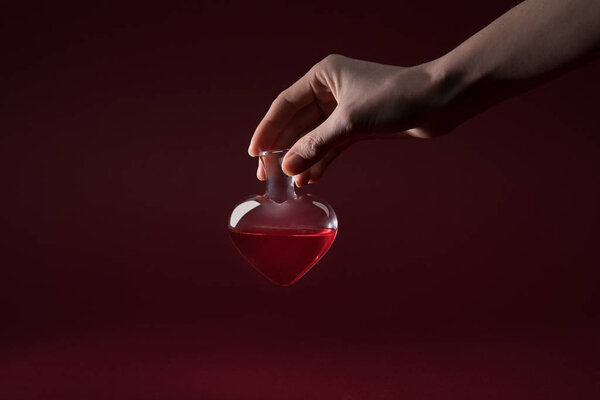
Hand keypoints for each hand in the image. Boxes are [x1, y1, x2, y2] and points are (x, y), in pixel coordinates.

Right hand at [248, 54, 455, 185]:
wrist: (438, 102)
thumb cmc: (395, 97)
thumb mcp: (350, 122)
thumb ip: (316, 144)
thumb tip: (288, 166)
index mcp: (323, 76)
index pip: (285, 105)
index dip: (267, 129)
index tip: (254, 153)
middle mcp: (329, 91)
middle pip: (296, 124)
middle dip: (283, 150)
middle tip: (268, 175)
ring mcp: (343, 110)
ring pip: (313, 138)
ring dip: (302, 160)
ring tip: (290, 184)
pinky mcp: (356, 127)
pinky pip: (331, 146)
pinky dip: (322, 161)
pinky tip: (312, 178)